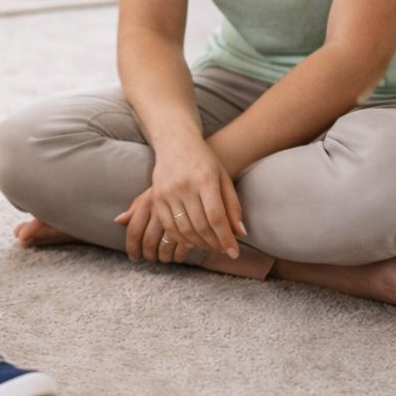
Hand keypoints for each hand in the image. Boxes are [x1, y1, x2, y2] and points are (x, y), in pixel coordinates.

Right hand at [115, 139, 245, 258]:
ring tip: (210, 246)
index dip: (226, 238)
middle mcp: (184, 186)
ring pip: (184, 229)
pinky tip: (191, 241)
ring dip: (199, 243)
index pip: (216, 217)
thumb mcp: (223, 177)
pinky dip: (180, 238)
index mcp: (205, 179)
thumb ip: (232, 205)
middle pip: (200, 226)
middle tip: (223, 250)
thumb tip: (240, 233)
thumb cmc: (204, 160)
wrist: (175, 142)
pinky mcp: (156, 196)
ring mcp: (167, 191)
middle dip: (214, 243)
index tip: (234, 253)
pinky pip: (168, 225)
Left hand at [115, 189, 192, 263]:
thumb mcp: (152, 193)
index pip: (134, 231)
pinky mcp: (193, 226)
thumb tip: (118, 220)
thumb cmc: (170, 188)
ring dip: (164, 257)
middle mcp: (160, 211)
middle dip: (148, 255)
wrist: (195, 177)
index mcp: (147, 203)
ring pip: (165, 249)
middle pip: (148, 243)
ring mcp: (176, 219)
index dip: (131, 248)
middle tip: (150, 259)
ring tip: (165, 258)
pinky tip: (179, 255)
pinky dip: (179, 256)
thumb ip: (136, 207)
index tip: (134, 257)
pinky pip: (182, 249)